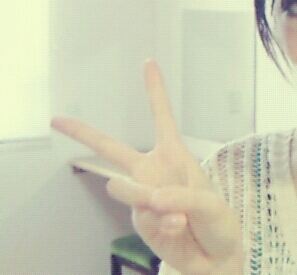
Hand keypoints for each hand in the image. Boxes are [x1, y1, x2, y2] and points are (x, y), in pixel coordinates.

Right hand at [51, 60, 242, 274]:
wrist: (216, 256)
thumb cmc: (218, 221)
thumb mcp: (209, 203)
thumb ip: (180, 198)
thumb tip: (151, 199)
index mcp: (174, 156)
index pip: (162, 118)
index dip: (155, 90)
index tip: (149, 62)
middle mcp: (153, 172)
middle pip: (113, 148)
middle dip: (84, 133)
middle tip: (57, 119)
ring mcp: (143, 197)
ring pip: (126, 188)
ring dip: (142, 197)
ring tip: (169, 209)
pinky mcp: (139, 221)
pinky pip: (141, 216)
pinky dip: (161, 223)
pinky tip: (176, 227)